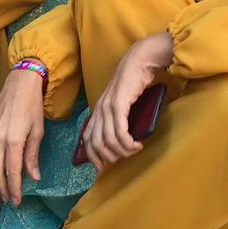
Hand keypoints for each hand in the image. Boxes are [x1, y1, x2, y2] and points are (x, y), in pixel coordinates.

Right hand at [0, 68, 45, 205]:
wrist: (19, 83)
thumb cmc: (32, 105)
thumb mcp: (38, 131)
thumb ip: (33, 155)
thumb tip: (34, 177)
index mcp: (13, 140)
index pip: (12, 172)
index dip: (14, 189)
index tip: (17, 201)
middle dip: (3, 188)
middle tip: (9, 200)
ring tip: (3, 188)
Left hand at [82, 32, 172, 170]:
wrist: (139, 61)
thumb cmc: (134, 81)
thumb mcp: (123, 103)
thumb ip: (119, 118)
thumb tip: (123, 138)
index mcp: (98, 110)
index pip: (87, 139)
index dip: (93, 156)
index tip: (103, 167)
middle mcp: (99, 110)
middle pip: (96, 144)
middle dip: (109, 157)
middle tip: (124, 158)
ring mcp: (107, 107)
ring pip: (109, 140)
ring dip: (123, 151)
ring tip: (134, 150)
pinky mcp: (118, 105)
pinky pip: (120, 132)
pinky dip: (128, 143)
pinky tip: (136, 145)